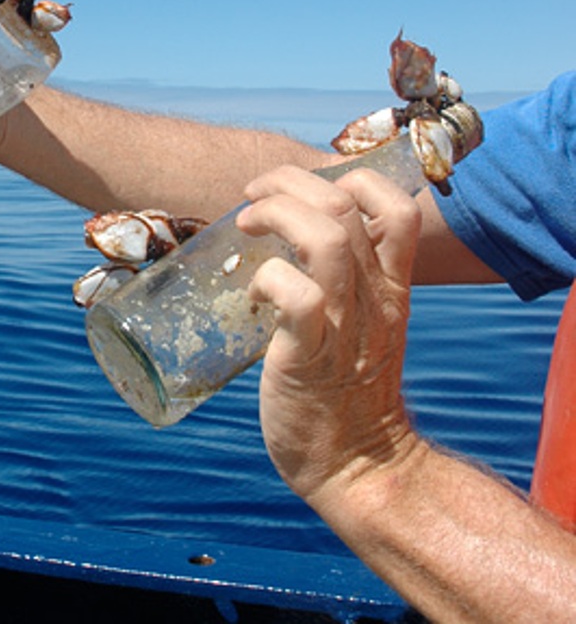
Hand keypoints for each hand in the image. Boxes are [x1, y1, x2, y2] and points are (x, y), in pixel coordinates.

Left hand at [236, 166, 423, 505]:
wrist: (359, 468)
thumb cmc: (346, 391)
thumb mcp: (362, 326)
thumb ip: (341, 286)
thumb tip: (286, 244)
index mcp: (390, 287)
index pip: (398, 207)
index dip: (351, 178)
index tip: (305, 187)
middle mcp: (375, 299)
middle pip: (345, 207)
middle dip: (290, 182)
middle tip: (253, 196)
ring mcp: (345, 327)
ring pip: (327, 240)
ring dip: (278, 216)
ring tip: (247, 224)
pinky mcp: (310, 358)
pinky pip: (297, 297)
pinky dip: (268, 278)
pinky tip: (252, 291)